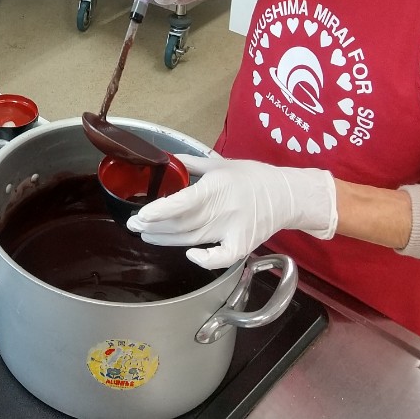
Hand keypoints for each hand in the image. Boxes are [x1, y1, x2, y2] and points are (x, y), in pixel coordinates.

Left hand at [126, 154, 337, 269]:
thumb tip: (165, 159)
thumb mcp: (219, 162)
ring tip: (146, 235)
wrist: (286, 195)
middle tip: (133, 225)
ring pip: (192, 239)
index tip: (140, 215)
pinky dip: (204, 260)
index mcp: (216, 187)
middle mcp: (222, 210)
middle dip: (154, 226)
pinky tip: (188, 255)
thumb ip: (191, 163)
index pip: (183, 202)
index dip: (160, 211)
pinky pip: (220, 258)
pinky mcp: (242, 245)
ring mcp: (233, 230)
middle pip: (182, 223)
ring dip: (166, 239)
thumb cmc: (251, 176)